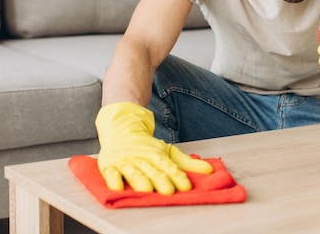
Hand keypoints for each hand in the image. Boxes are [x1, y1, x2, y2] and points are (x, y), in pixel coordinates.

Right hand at [95, 102, 212, 194]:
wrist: (121, 127)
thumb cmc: (146, 146)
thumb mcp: (168, 151)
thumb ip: (187, 164)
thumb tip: (210, 171)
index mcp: (157, 155)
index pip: (169, 166)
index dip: (177, 176)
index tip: (186, 186)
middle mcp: (142, 158)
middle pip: (152, 171)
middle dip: (160, 180)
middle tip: (168, 191)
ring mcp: (125, 161)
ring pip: (133, 172)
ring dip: (139, 181)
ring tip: (145, 190)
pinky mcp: (109, 165)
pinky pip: (111, 173)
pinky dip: (113, 179)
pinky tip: (116, 187)